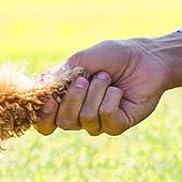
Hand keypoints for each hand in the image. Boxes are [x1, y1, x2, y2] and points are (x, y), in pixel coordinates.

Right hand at [33, 38, 173, 136]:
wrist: (145, 57)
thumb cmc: (113, 56)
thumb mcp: (80, 61)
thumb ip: (58, 76)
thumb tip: (36, 89)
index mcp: (67, 101)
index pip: (46, 123)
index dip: (43, 117)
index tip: (49, 101)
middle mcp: (80, 115)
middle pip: (64, 121)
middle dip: (74, 97)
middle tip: (87, 79)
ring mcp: (100, 122)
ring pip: (86, 119)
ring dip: (97, 92)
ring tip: (107, 79)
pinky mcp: (119, 125)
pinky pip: (106, 118)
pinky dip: (111, 98)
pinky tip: (119, 91)